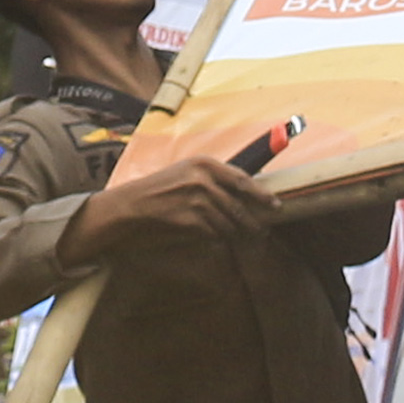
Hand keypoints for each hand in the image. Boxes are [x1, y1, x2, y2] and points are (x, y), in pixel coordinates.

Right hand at [64, 148, 281, 263]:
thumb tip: (241, 196)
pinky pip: (213, 234)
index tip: (275, 205)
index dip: (261, 194)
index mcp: (204, 163)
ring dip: (233, 234)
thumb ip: (211, 182)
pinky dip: (214, 239)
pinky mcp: (190, 219)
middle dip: (252, 222)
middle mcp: (203, 178)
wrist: (128, 207)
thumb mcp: (185, 176)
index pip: (242, 179)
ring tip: (236, 239)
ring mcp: (197, 198)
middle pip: (239, 206)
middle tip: (260, 232)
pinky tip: (210, 239)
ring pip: (228, 223)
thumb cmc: (157, 192)